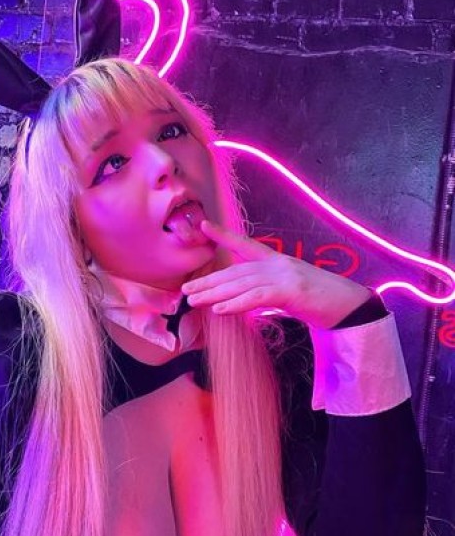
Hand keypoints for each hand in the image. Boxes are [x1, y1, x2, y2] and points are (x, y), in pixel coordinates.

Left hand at [182, 221, 371, 329]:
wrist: (350, 307)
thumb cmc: (320, 301)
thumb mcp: (291, 291)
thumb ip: (268, 290)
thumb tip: (244, 299)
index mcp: (278, 261)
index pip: (246, 245)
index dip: (224, 235)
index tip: (204, 225)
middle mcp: (279, 264)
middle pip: (236, 272)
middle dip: (209, 281)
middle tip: (185, 291)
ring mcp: (286, 276)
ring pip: (242, 285)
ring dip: (215, 294)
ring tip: (194, 301)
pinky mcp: (291, 292)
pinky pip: (257, 298)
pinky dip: (236, 304)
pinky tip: (219, 310)